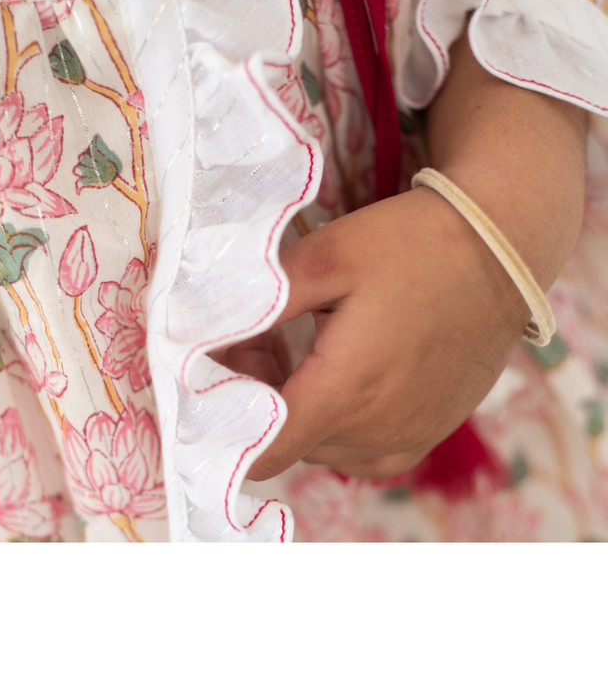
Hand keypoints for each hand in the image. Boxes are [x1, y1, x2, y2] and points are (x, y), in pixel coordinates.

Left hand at [223, 29, 587, 481]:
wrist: (500, 249)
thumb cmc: (411, 245)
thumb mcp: (325, 257)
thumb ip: (258, 303)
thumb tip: (196, 335)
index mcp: (345, 393)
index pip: (257, 453)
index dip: (222, 419)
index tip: (214, 374)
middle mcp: (377, 432)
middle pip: (287, 444)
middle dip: (256, 400)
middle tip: (258, 336)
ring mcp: (408, 437)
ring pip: (322, 446)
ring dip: (298, 409)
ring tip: (301, 344)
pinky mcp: (429, 431)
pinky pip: (362, 448)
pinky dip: (338, 419)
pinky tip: (340, 367)